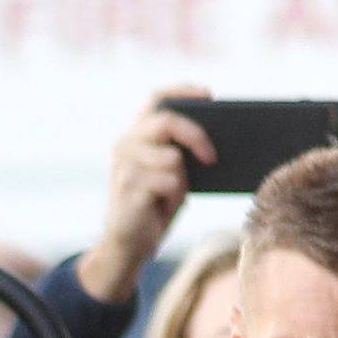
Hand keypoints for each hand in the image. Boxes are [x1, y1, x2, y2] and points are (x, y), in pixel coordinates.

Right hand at [75, 88, 215, 305]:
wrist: (130, 245)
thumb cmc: (154, 205)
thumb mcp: (170, 171)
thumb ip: (179, 148)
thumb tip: (214, 134)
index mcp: (134, 135)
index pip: (157, 98)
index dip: (183, 92)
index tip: (209, 96)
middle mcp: (124, 144)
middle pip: (168, 121)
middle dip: (196, 136)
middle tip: (212, 157)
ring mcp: (124, 164)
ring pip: (172, 158)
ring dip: (181, 181)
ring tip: (169, 197)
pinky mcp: (128, 186)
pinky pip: (169, 182)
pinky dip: (173, 198)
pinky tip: (161, 209)